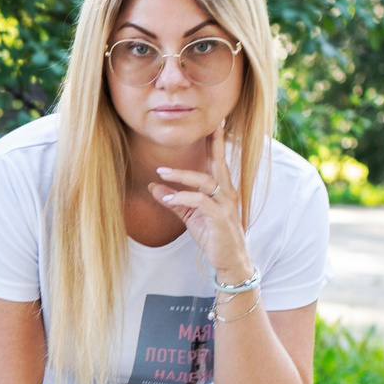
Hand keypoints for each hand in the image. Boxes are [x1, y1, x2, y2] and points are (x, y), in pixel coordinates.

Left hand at [149, 119, 253, 282]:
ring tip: (160, 172)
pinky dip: (183, 197)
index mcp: (222, 190)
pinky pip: (200, 201)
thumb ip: (174, 200)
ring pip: (205, 180)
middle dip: (214, 142)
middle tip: (205, 125)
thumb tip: (153, 186)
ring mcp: (225, 205)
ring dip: (181, 175)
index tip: (216, 123)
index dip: (216, 142)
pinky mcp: (219, 218)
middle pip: (219, 162)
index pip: (219, 161)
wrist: (230, 260)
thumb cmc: (213, 236)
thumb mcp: (190, 216)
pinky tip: (168, 198)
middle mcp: (227, 193)